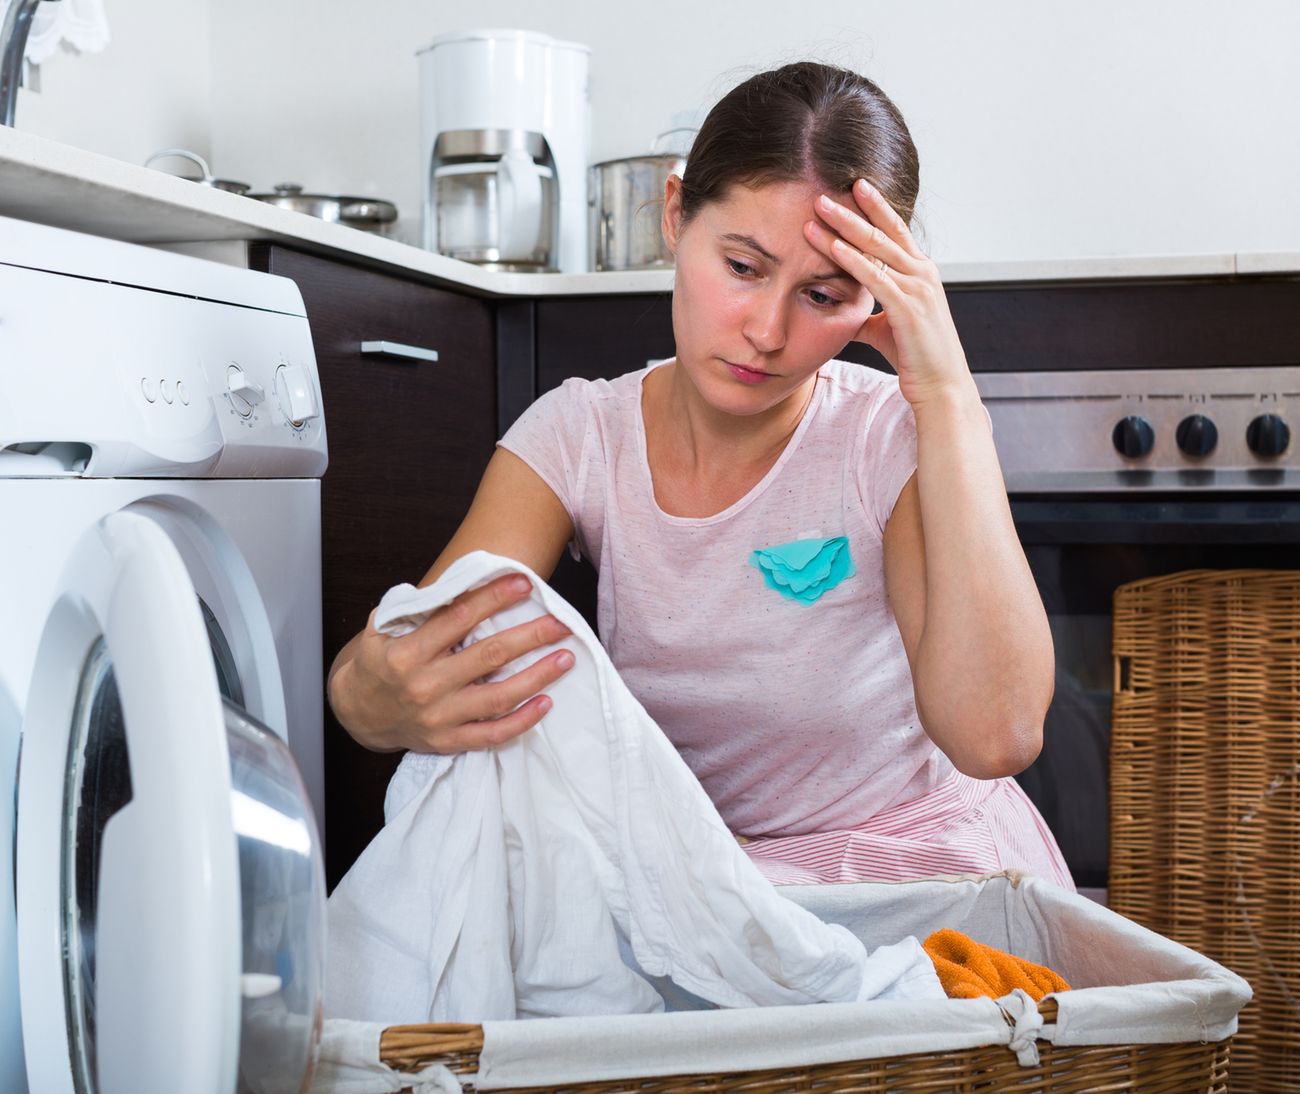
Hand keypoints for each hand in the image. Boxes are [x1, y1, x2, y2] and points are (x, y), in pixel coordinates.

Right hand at [329, 573, 574, 753]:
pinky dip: (522, 721)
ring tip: (566, 657)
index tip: (524, 583)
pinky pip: (493, 735)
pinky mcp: (449, 741)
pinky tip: (547, 702)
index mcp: (408, 652)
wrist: (358, 713)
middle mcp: (426, 685)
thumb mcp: (381, 628)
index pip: (458, 618)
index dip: (494, 597)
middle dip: (529, 636)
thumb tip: (458, 580)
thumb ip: (415, 606)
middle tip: (561, 622)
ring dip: (537, 677)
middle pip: (488, 655)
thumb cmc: (378, 662)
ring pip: (498, 697)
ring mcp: (439, 717)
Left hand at [804, 179, 975, 409]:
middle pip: (883, 232)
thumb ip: (868, 313)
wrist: (941, 386)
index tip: (852, 187)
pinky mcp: (909, 308)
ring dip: (845, 227)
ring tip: (820, 209)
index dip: (874, 208)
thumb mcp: (887, 328)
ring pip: (876, 249)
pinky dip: (852, 260)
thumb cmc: (916, 358)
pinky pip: (875, 277)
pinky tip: (832, 246)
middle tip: (825, 192)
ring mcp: (918, 288)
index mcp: (921, 273)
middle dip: (852, 209)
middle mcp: (923, 274)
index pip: (895, 231)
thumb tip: (845, 312)